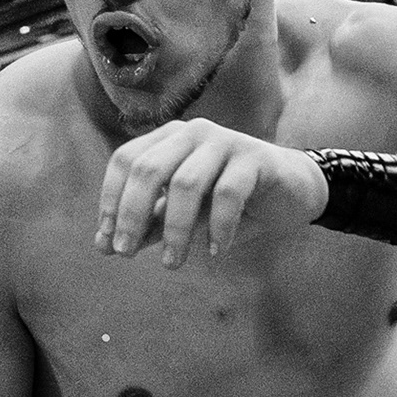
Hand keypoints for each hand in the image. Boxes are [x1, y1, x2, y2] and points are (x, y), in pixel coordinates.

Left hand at [95, 118, 326, 267]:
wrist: (290, 193)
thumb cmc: (231, 203)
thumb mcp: (185, 215)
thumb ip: (150, 223)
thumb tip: (106, 246)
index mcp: (168, 139)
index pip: (125, 161)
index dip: (110, 201)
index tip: (107, 243)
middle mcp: (192, 132)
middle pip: (149, 169)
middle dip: (132, 215)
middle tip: (126, 254)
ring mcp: (224, 141)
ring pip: (186, 183)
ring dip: (174, 229)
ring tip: (172, 263)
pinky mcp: (255, 158)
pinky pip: (227, 194)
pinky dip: (217, 227)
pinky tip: (214, 251)